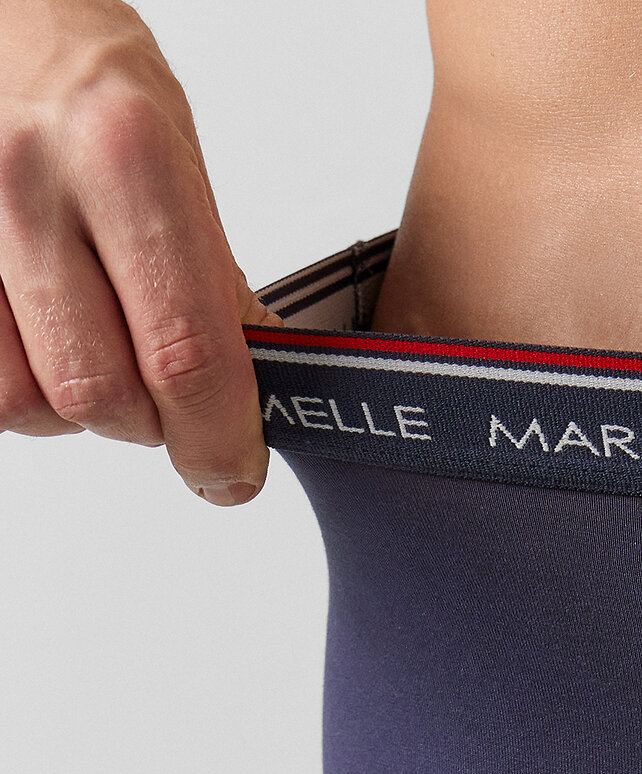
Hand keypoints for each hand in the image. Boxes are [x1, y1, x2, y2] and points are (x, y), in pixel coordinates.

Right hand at [0, 0, 284, 503]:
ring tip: (101, 353)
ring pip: (30, 404)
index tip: (234, 470)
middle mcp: (29, 186)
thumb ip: (214, 276)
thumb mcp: (177, 153)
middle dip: (155, 425)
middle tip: (176, 404)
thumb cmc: (84, 76)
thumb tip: (257, 388)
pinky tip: (47, 346)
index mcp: (124, 155)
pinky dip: (24, 391)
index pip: (187, 352)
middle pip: (100, 394)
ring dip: (81, 410)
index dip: (219, 438)